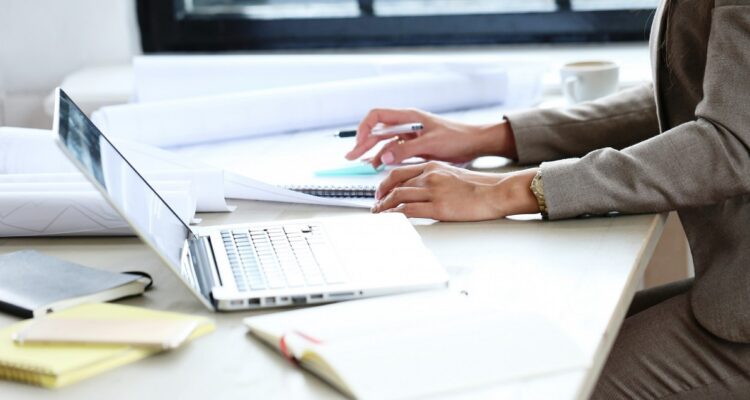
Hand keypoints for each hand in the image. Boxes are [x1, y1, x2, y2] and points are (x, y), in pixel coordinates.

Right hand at [345, 108, 516, 167]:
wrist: (474, 144)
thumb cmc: (457, 138)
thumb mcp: (430, 144)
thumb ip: (405, 150)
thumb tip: (382, 156)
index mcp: (408, 117)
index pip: (377, 116)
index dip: (365, 128)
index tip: (359, 143)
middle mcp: (406, 124)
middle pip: (377, 130)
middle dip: (362, 142)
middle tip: (350, 156)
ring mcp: (410, 135)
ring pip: (384, 142)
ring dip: (372, 152)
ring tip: (362, 164)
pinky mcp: (415, 146)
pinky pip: (394, 150)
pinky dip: (385, 158)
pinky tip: (379, 166)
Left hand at [371, 162, 539, 220]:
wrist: (496, 192)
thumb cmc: (480, 186)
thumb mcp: (452, 174)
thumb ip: (434, 179)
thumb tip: (420, 191)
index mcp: (432, 166)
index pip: (399, 172)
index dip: (385, 184)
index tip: (380, 193)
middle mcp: (429, 175)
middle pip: (394, 184)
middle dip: (380, 197)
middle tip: (376, 207)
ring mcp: (433, 191)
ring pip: (398, 197)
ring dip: (384, 208)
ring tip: (380, 216)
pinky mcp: (438, 207)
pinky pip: (408, 210)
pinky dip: (394, 215)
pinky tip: (390, 220)